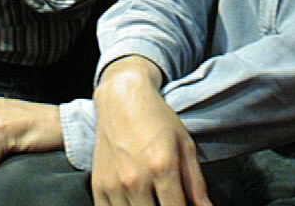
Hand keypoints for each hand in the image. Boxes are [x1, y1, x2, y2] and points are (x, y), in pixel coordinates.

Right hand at [91, 57, 211, 205]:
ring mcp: (114, 184)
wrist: (121, 99)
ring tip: (152, 200)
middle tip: (168, 201)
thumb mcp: (185, 144)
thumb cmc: (157, 119)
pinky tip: (134, 203)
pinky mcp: (98, 185)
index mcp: (162, 167)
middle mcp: (135, 179)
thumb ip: (196, 183)